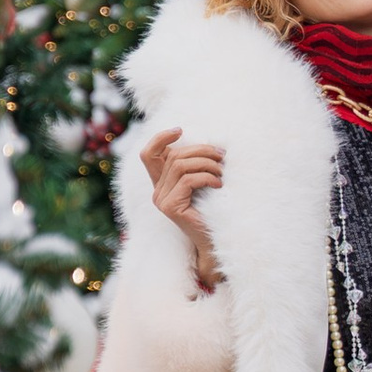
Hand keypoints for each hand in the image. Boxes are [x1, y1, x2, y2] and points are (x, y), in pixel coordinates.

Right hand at [142, 127, 224, 289]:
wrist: (213, 242)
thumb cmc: (212, 211)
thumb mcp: (203, 183)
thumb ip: (195, 166)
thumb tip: (209, 144)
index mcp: (161, 182)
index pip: (149, 154)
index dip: (160, 138)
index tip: (180, 130)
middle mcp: (157, 191)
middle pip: (174, 156)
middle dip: (202, 151)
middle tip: (223, 156)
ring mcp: (161, 200)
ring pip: (181, 166)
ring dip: (207, 164)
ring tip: (223, 173)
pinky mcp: (170, 207)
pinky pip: (188, 180)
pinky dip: (208, 178)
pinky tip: (219, 185)